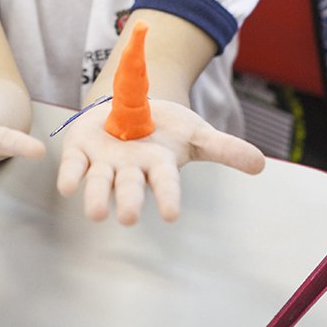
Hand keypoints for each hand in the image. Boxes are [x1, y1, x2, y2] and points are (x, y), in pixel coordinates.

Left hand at [55, 99, 264, 224]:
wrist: (131, 107)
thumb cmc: (165, 128)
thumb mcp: (195, 132)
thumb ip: (224, 148)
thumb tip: (260, 164)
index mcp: (158, 165)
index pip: (165, 184)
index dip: (168, 197)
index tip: (173, 215)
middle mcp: (130, 170)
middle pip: (130, 188)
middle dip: (129, 202)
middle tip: (129, 218)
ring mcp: (104, 162)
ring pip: (99, 182)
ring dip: (97, 196)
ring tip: (96, 214)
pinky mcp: (80, 150)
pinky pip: (73, 165)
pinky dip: (69, 174)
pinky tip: (65, 186)